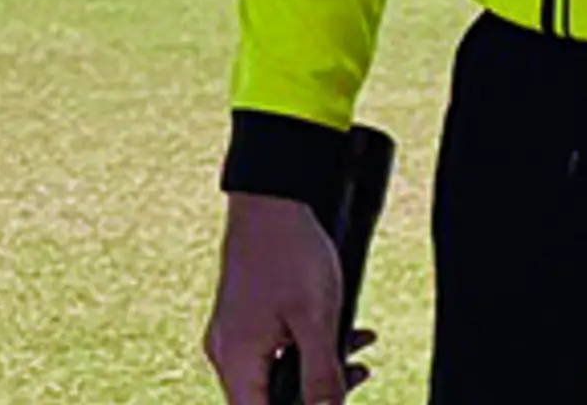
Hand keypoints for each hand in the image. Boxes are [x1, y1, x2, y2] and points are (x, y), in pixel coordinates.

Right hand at [201, 193, 368, 402]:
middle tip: (358, 376)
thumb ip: (322, 372)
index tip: (331, 404)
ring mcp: (234, 337)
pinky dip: (309, 348)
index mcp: (236, 362)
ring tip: (360, 355)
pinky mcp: (246, 320)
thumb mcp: (317, 318)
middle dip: (315, 395)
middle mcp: (227, 355)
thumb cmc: (291, 254)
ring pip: (276, 373)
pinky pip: (276, 350)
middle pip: (268, 399)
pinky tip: (347, 333)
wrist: (272, 202)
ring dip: (318, 369)